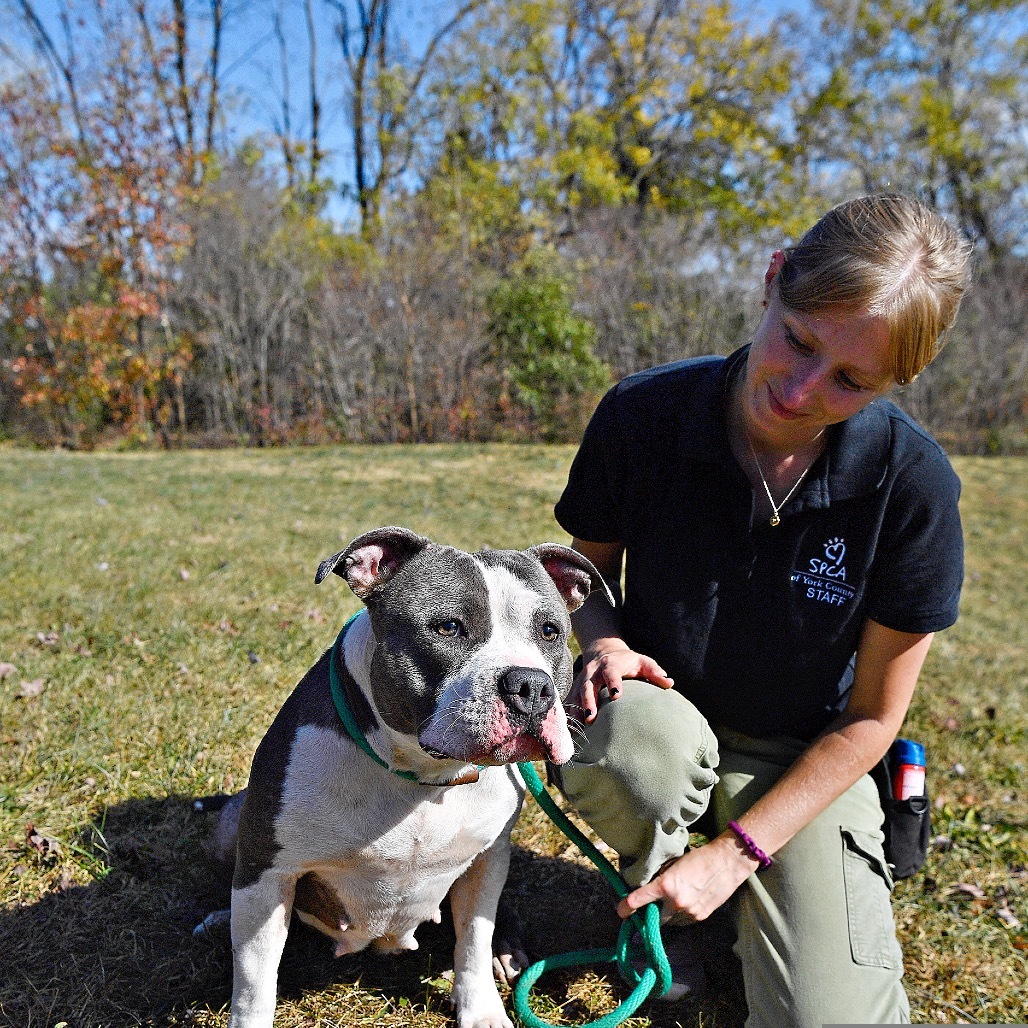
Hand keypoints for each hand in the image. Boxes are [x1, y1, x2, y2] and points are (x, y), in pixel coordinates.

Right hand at [568, 647, 673, 722]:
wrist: (603, 652)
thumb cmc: (628, 662)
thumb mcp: (642, 662)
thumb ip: (655, 672)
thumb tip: (670, 683)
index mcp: (610, 664)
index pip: (611, 672)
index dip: (613, 682)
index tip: (616, 695)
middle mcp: (593, 671)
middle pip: (588, 685)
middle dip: (589, 700)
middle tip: (592, 716)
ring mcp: (582, 680)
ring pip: (577, 694)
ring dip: (577, 709)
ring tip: (580, 725)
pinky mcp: (576, 688)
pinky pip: (570, 700)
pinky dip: (569, 713)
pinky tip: (570, 729)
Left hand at [616, 836, 756, 922]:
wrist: (727, 863)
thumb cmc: (699, 858)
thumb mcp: (673, 864)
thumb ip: (660, 879)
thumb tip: (648, 888)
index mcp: (666, 885)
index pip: (639, 899)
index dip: (627, 907)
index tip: (621, 911)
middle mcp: (676, 902)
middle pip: (655, 917)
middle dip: (652, 913)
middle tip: (652, 905)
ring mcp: (689, 912)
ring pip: (670, 921)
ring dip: (667, 914)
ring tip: (675, 898)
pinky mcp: (700, 917)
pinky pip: (683, 921)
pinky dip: (680, 914)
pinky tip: (686, 901)